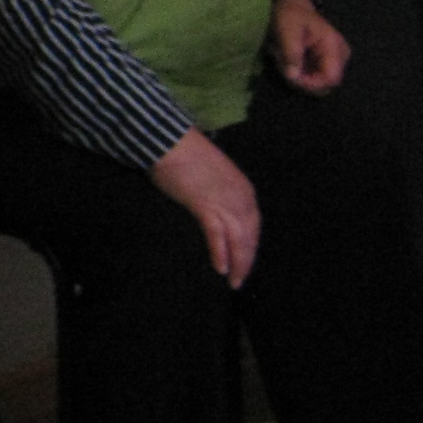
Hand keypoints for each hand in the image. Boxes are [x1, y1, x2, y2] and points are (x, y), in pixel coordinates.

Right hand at [151, 128, 259, 286]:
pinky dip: (220, 253)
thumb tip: (216, 213)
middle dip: (246, 260)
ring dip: (238, 263)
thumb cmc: (186, 155)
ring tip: (233, 281)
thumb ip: (220, 195)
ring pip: (237, 240)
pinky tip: (220, 268)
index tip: (245, 261)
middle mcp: (241, 198)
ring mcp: (224, 202)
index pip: (253, 226)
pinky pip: (217, 235)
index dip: (250, 246)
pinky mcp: (205, 205)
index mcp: (244, 190)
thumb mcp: (214, 176)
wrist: (169, 141)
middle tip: (240, 279)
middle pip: (249, 236)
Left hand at [267, 0, 348, 92]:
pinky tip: (290, 62)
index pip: (331, 78)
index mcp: (334, 46)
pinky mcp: (325, 63)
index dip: (312, 83)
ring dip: (300, 78)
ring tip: (285, 61)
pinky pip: (315, 78)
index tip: (291, 76)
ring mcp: (334, 60)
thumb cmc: (291, 15)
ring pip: (319, 83)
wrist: (292, 6)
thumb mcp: (287, 29)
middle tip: (284, 68)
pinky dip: (300, 74)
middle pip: (325, 84)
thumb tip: (293, 76)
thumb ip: (291, 52)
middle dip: (303, 81)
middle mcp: (339, 56)